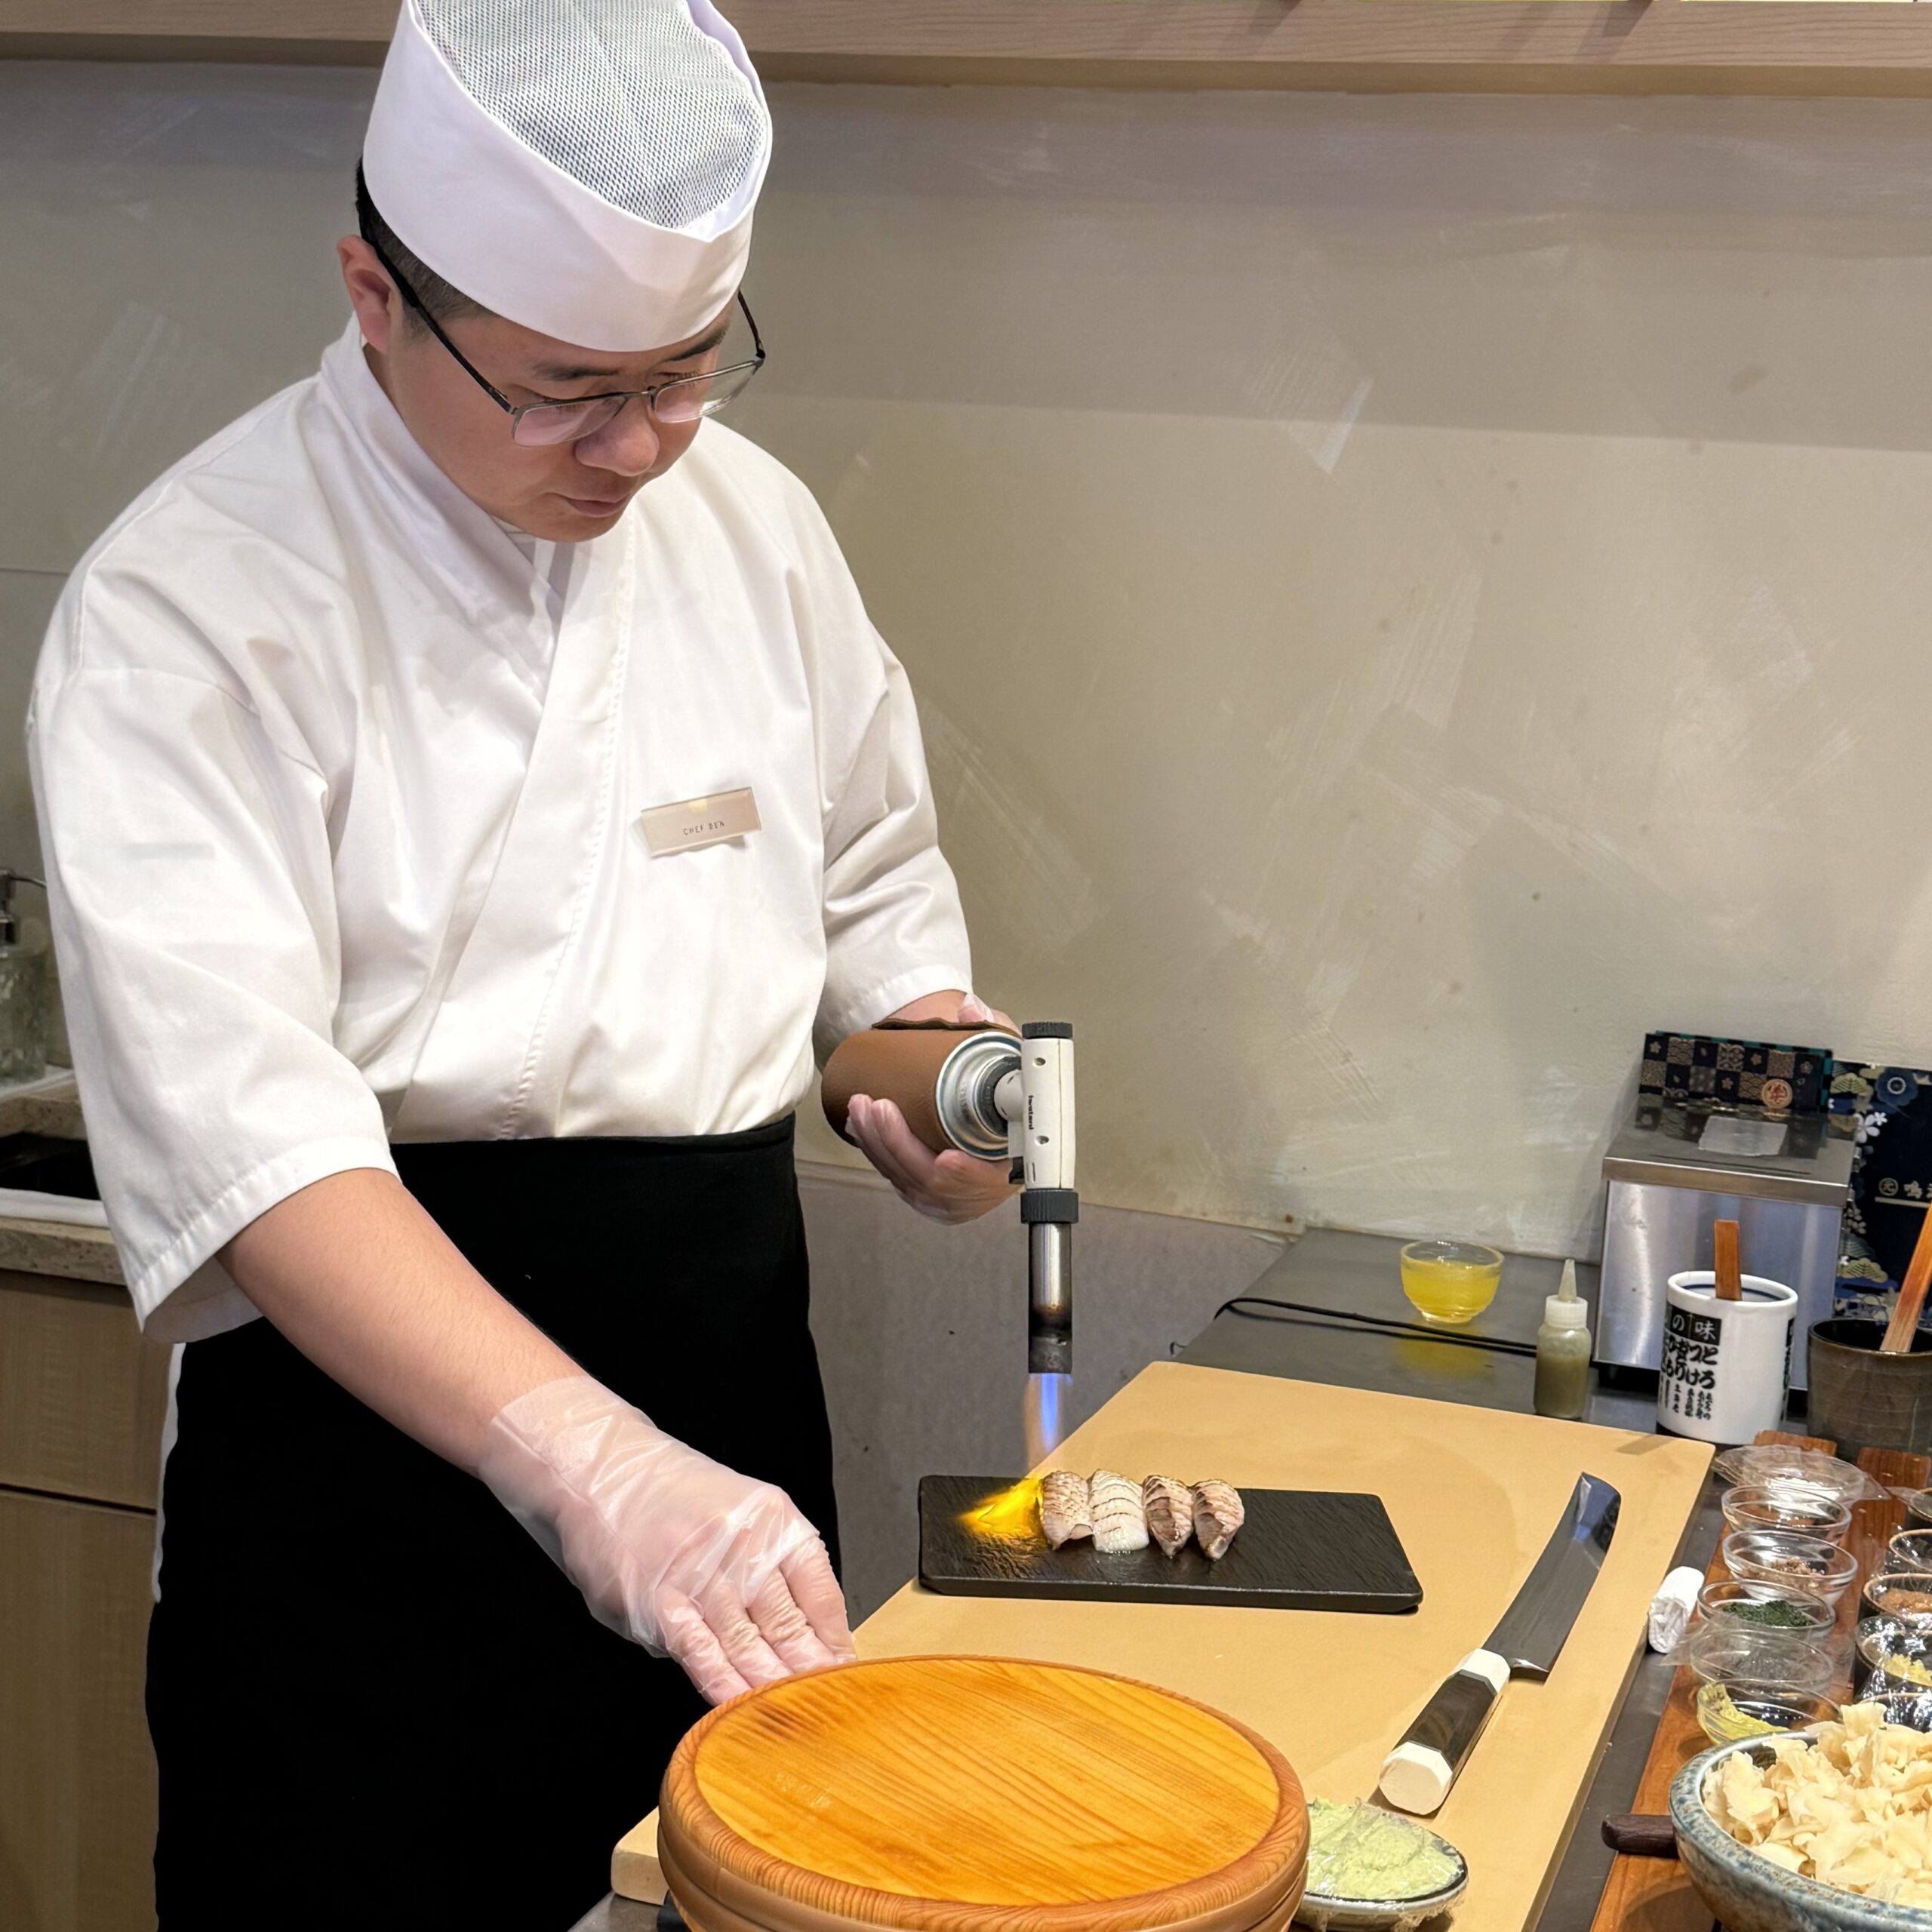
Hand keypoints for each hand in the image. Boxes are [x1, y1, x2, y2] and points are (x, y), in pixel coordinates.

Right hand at [478, 1375, 855, 1703]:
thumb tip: (804, 1629)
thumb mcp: (743, 1510)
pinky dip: (724, 1687)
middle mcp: (743, 1547)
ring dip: (772, 1688)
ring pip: (748, 1645)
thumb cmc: (675, 1495)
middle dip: (810, 1674)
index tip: (846, 1675)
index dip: (835, 1642)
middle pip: (789, 1625)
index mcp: (775, 1522)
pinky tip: (742, 1710)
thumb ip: (772, 1563)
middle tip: (829, 1710)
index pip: (821, 1593)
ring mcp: (699, 1575)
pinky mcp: (657, 1603)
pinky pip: (701, 1654)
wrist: (604, 1470)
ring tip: (793, 1720)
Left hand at [845, 994, 1017, 1224]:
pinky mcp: (924, 1194)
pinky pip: (894, 1177)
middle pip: (931, 1178)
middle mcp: (976, 1191)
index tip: (948, 1158)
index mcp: (1007, 1168)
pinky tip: (860, 1129)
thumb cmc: (1009, 1107)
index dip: (965, 1172)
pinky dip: (874, 1151)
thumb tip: (971, 1011)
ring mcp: (947, 1199)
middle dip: (897, 1142)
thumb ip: (995, 1037)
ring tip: (860, 1109)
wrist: (1004, 1141)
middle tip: (879, 1108)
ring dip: (877, 1143)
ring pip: (905, 1178)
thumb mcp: (1009, 1067)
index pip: (988, 1178)